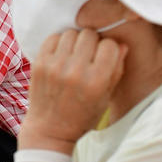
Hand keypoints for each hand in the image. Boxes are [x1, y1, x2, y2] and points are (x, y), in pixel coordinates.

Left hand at [19, 29, 127, 153]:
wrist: (50, 129)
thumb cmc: (83, 115)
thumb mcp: (106, 97)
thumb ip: (116, 69)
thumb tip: (122, 44)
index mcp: (96, 80)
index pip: (110, 45)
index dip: (110, 49)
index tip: (106, 56)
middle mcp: (75, 71)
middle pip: (90, 35)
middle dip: (93, 42)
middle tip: (90, 54)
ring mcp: (55, 66)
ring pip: (71, 33)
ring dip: (76, 40)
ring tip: (75, 54)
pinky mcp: (39, 63)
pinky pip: (52, 38)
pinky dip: (59, 42)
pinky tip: (62, 54)